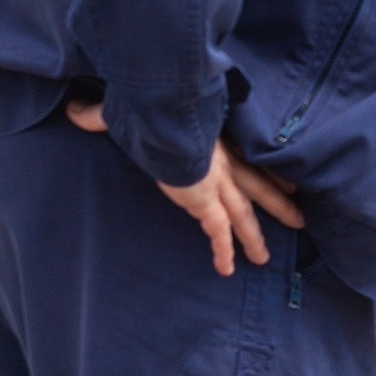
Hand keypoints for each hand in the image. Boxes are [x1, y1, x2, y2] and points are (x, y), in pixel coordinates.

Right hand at [66, 98, 302, 276]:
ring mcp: (217, 183)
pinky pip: (218, 232)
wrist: (165, 117)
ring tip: (265, 257)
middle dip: (278, 202)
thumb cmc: (153, 106)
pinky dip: (224, 250)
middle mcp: (222, 161)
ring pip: (245, 213)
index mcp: (214, 138)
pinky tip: (226, 269)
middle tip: (300, 216)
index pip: (245, 156)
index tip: (285, 177)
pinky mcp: (205, 201)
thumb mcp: (135, 109)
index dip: (264, 167)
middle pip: (258, 185)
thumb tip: (75, 107)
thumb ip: (107, 113)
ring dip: (256, 235)